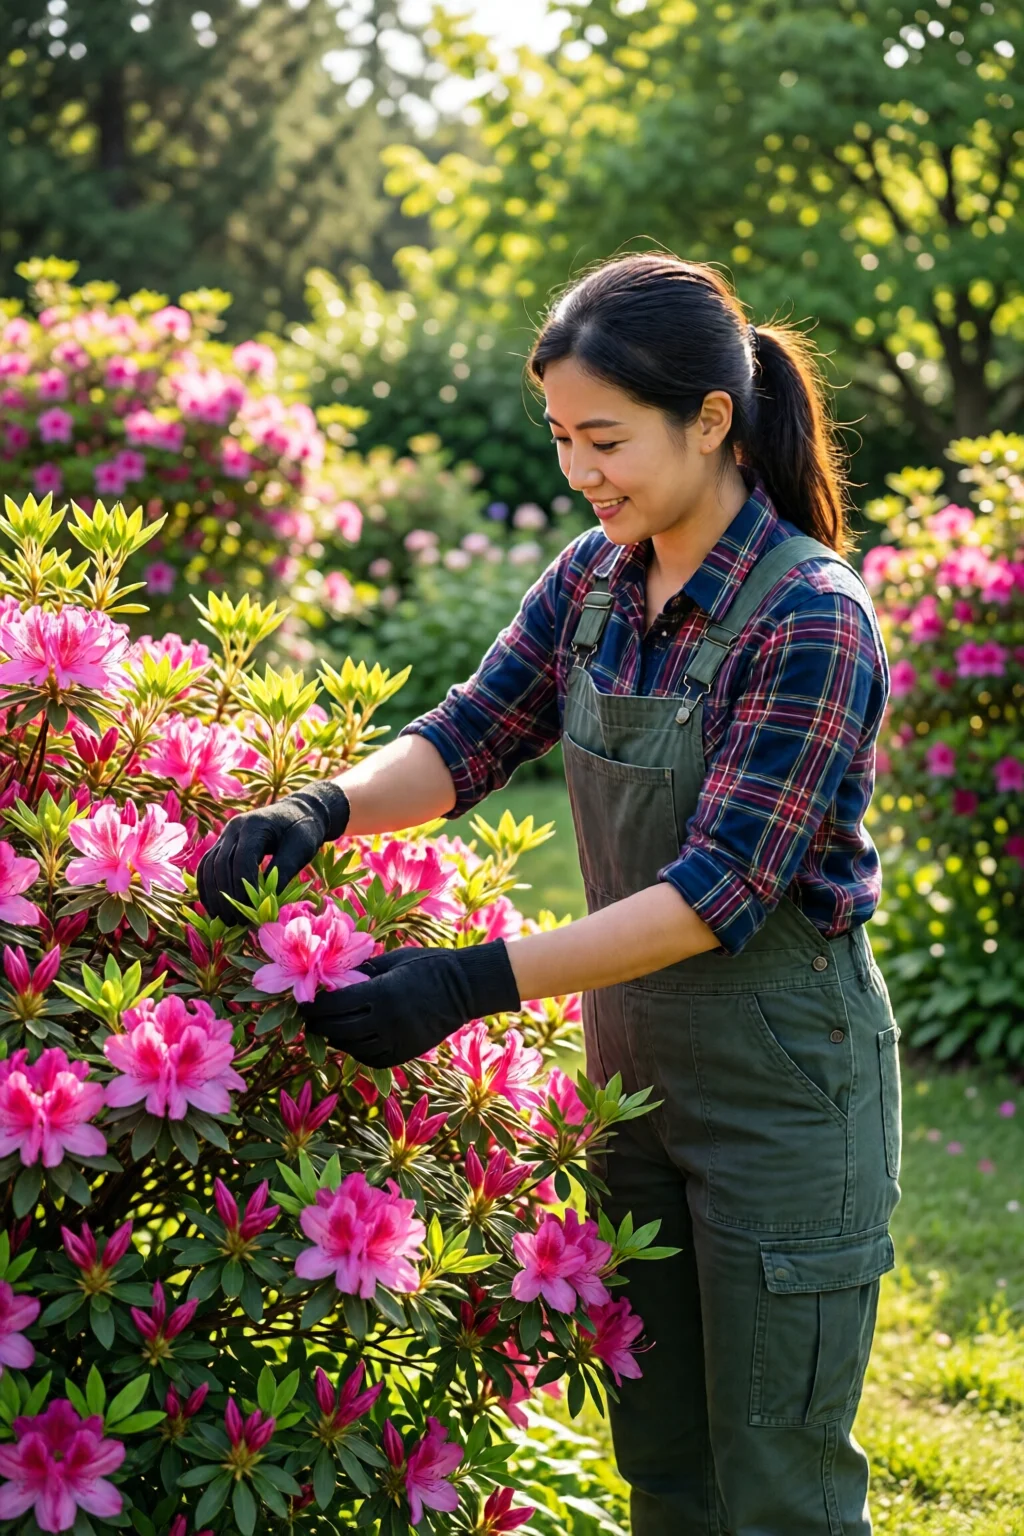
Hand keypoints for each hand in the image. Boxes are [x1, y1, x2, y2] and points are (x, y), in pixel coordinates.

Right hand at [196, 782, 349, 924]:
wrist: (301, 811)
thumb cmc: (305, 829)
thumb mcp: (301, 849)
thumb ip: (283, 871)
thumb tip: (266, 902)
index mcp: (255, 824)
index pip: (242, 859)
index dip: (244, 888)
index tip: (251, 912)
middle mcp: (235, 827)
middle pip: (221, 864)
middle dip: (228, 896)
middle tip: (237, 922)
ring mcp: (226, 834)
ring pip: (209, 866)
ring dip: (213, 895)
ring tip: (225, 920)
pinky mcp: (224, 844)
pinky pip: (207, 866)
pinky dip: (208, 887)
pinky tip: (214, 907)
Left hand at [296, 940, 520, 1068]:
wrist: (465, 988)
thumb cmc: (428, 965)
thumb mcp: (393, 961)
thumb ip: (363, 972)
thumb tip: (332, 978)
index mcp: (381, 992)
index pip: (334, 1005)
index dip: (314, 1006)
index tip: (303, 1003)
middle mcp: (386, 1020)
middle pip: (338, 1029)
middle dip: (318, 1024)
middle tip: (308, 1019)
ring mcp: (397, 1040)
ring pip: (352, 1048)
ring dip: (335, 1039)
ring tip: (327, 1029)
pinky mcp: (406, 1053)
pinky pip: (372, 1059)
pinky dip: (357, 1052)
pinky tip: (351, 1041)